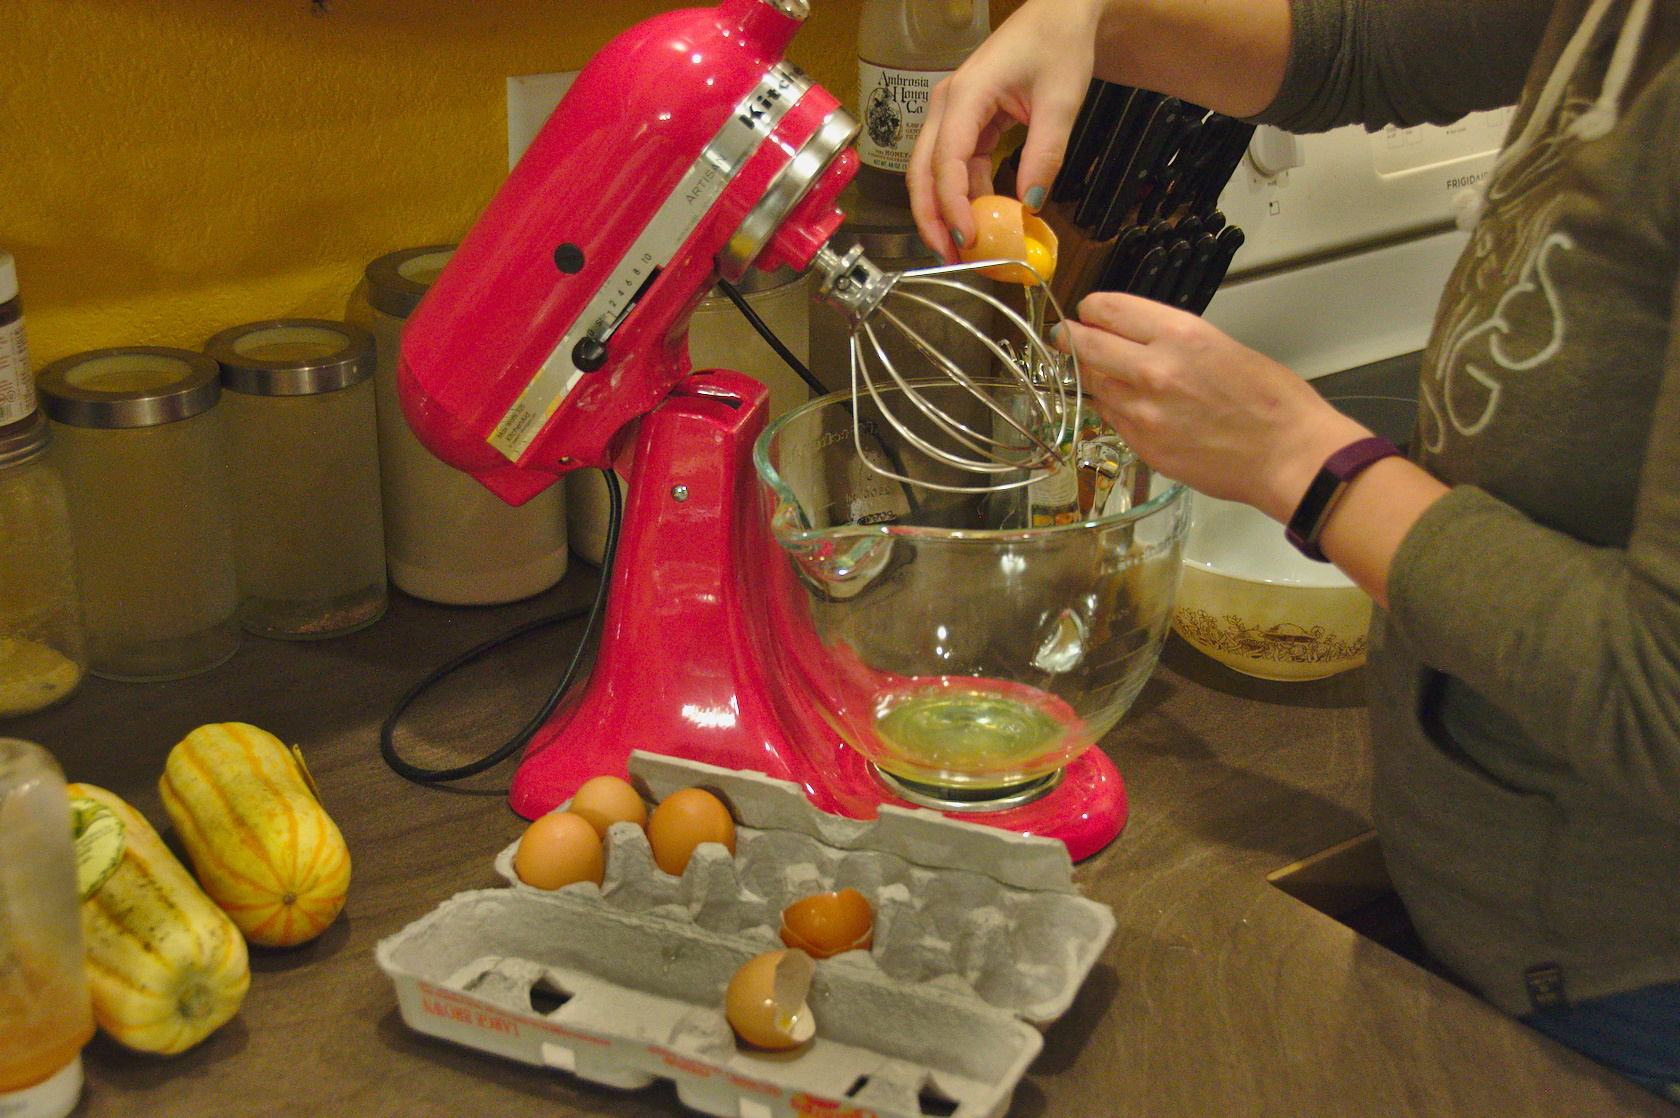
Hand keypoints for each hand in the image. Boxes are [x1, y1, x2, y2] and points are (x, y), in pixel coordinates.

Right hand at [907, 0, 1103, 261]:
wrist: (1059, 14)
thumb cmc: (1058, 43)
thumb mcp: (1061, 101)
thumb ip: (1045, 153)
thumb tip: (1031, 204)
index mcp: (966, 94)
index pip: (946, 160)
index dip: (951, 205)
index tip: (965, 239)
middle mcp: (947, 104)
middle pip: (922, 172)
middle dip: (931, 219)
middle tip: (950, 259)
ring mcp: (952, 113)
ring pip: (933, 173)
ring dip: (944, 212)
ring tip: (963, 249)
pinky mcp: (965, 122)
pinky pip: (956, 166)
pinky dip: (965, 196)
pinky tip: (981, 220)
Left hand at [1059, 292, 1370, 521]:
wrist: (1289, 456)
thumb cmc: (1274, 402)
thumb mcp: (1224, 346)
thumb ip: (1174, 342)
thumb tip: (1138, 339)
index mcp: (1179, 335)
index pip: (1109, 309)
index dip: (1092, 309)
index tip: (1087, 311)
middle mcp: (1153, 370)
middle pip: (1087, 346)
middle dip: (1073, 338)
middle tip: (1067, 336)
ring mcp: (1144, 412)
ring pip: (1095, 385)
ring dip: (1093, 375)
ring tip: (1100, 370)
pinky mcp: (1143, 446)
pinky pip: (1112, 418)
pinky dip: (1112, 407)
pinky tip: (1125, 403)